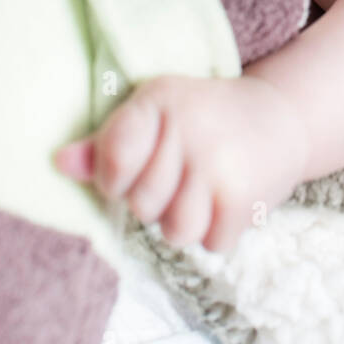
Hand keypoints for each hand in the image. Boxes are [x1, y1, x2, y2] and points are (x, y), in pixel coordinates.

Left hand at [54, 72, 308, 253]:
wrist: (284, 115)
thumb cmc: (206, 119)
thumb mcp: (158, 114)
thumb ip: (108, 143)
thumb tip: (58, 164)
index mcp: (159, 100)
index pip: (112, 162)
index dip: (117, 179)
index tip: (136, 170)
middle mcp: (188, 127)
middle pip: (141, 205)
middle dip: (160, 202)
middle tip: (185, 176)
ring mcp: (217, 163)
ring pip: (174, 232)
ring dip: (189, 222)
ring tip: (205, 193)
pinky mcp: (243, 195)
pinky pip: (211, 243)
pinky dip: (220, 232)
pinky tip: (229, 200)